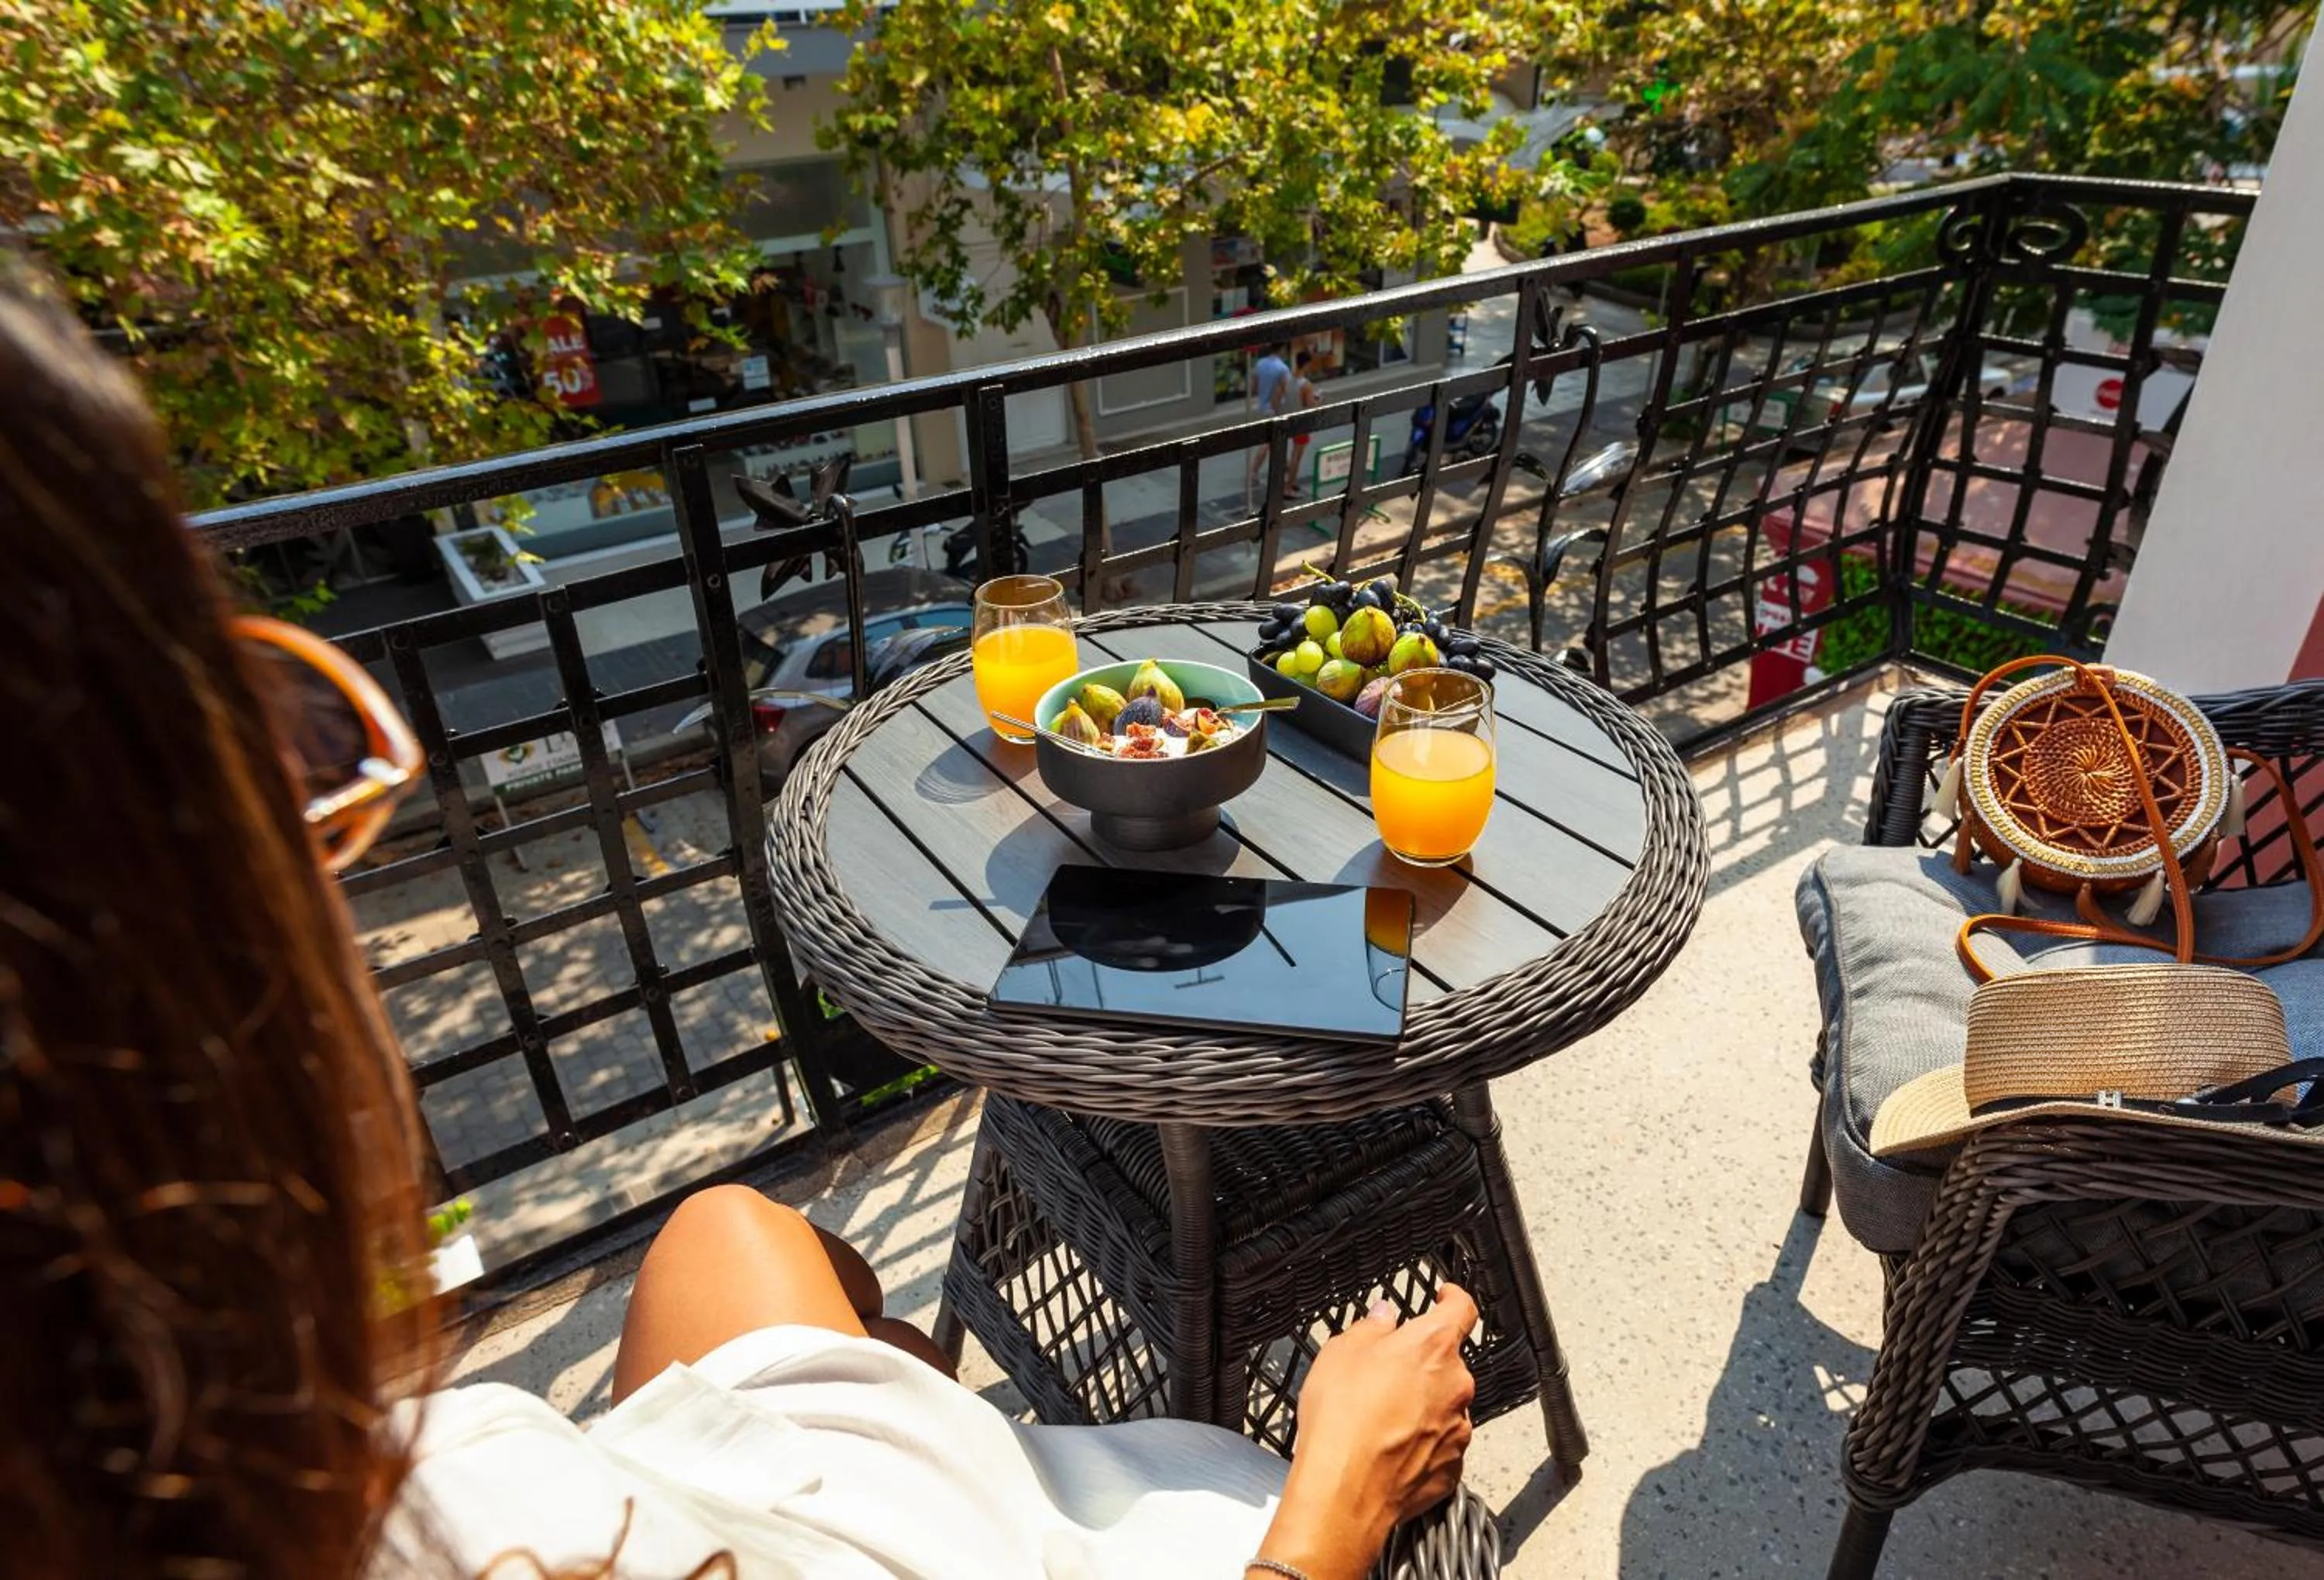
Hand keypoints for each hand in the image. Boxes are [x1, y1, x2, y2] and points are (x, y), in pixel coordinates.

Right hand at [1249, 1284, 1477, 1579]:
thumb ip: (1371, 1328)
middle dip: (1421, 1365)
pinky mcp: (1452, 1468)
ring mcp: (1458, 1430)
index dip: (1453, 1297)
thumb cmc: (1341, 1420)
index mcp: (1433, 1346)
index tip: (1446, 1295)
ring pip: (1445, 1406)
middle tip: (1384, 1375)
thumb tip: (1383, 1318)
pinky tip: (1388, 1449)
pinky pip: (1440, 1446)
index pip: (1461, 1308)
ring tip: (1379, 1420)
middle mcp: (1456, 1385)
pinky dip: (1421, 1444)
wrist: (1343, 1491)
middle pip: (1448, 1363)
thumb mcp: (1340, 1352)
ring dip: (1421, 1407)